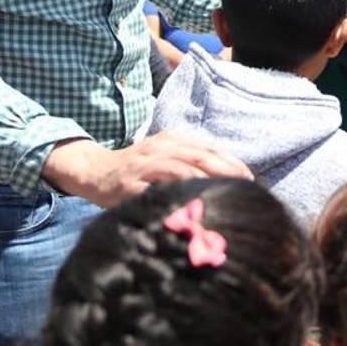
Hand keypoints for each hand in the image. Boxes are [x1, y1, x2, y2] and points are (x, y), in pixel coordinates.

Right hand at [43, 130, 252, 208]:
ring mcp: (145, 165)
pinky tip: (191, 206)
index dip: (232, 162)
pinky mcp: (130, 184)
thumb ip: (190, 164)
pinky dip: (175, 196)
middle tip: (245, 188)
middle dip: (226, 171)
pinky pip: (156, 189)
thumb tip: (226, 180)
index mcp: (173, 140)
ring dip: (205, 182)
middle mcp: (161, 148)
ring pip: (181, 169)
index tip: (250, 179)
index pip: (210, 148)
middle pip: (200, 156)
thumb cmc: (138, 169)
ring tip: (224, 195)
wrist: (96, 172)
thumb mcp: (165, 158)